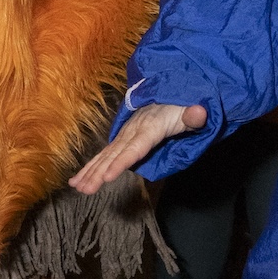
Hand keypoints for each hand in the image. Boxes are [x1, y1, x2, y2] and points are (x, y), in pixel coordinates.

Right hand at [71, 100, 205, 191]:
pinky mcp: (121, 140)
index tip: (107, 177)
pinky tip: (78, 180)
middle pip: (114, 154)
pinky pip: (104, 155)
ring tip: (78, 187)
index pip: (135, 148)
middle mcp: (132, 132)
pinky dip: (89, 167)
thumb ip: (193, 116)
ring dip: (90, 171)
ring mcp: (124, 136)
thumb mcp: (191, 109)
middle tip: (85, 189)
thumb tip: (199, 112)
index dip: (121, 162)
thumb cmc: (179, 105)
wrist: (166, 89)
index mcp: (150, 128)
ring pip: (105, 155)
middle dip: (98, 172)